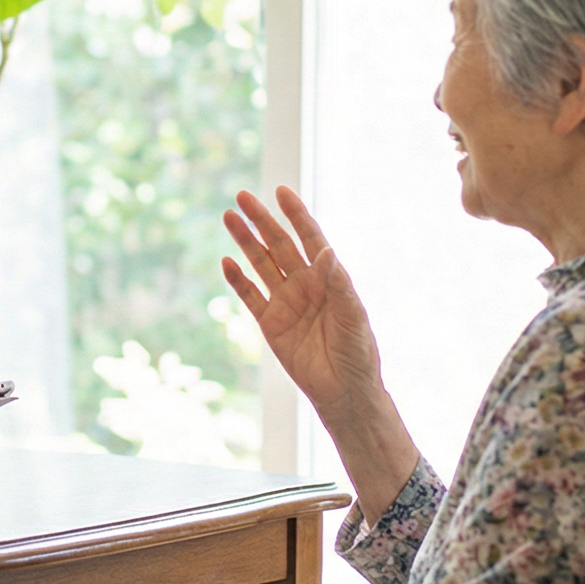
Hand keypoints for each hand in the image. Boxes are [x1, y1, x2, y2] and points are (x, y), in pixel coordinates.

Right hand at [223, 187, 384, 432]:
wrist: (344, 391)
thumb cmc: (358, 353)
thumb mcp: (353, 316)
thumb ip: (338, 283)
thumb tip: (325, 251)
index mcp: (328, 277)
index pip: (310, 238)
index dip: (296, 214)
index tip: (282, 191)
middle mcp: (305, 284)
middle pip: (279, 244)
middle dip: (262, 220)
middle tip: (242, 197)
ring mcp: (286, 302)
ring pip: (261, 264)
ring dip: (245, 242)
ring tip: (229, 217)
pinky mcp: (270, 324)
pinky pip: (250, 297)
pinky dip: (238, 280)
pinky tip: (226, 261)